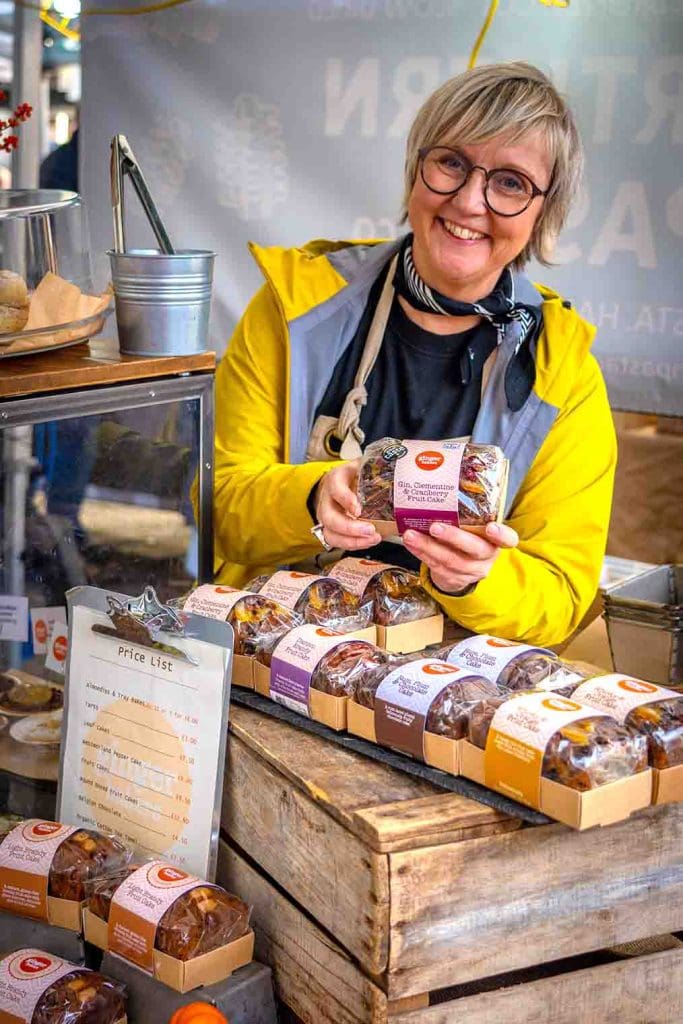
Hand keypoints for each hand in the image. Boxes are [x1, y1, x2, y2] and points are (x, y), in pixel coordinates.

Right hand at [314, 460, 381, 550]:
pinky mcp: (332, 529)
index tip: (358, 509)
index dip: (345, 499)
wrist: (345, 483)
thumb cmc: (357, 476)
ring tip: (372, 539)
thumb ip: (382, 471)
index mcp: (336, 479)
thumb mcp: (367, 467)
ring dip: (351, 541)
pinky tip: (368, 542)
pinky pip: (338, 541)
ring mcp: (328, 516)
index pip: (335, 487)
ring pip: (330, 533)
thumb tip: (407, 480)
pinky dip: (354, 544)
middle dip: (349, 528)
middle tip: (370, 530)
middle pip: (329, 517)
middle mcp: (328, 499)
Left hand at [402, 521, 518, 593]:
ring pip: (450, 560)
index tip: (492, 527)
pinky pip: (436, 567)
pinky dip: (421, 553)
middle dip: (453, 537)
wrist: (464, 569)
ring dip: (428, 547)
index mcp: (496, 541)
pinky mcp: (454, 579)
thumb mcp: (474, 527)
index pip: (508, 539)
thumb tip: (440, 484)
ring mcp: (471, 570)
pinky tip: (410, 544)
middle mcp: (487, 556)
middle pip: (474, 549)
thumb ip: (467, 514)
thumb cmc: (469, 537)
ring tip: (410, 535)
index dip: (501, 535)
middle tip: (435, 527)